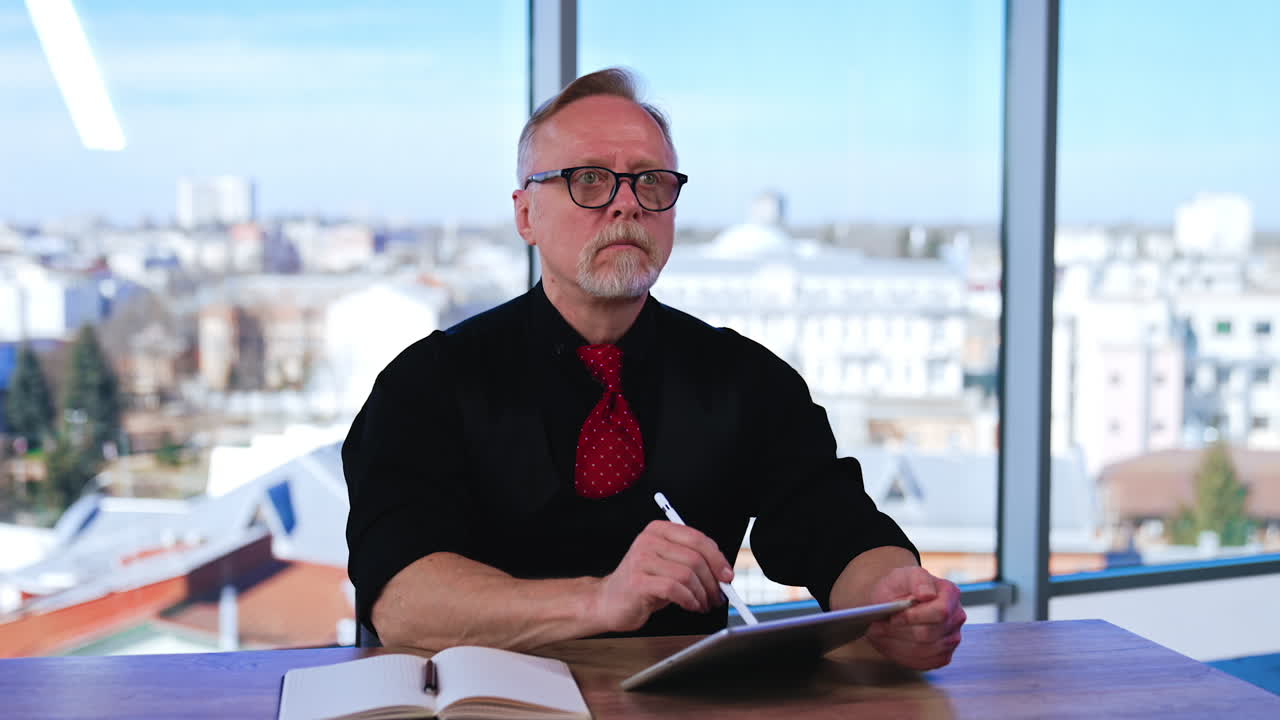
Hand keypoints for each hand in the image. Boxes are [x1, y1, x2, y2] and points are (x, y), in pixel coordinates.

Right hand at [590, 520, 730, 632]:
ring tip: (703, 604)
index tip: (727, 575)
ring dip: (702, 594)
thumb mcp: (667, 565)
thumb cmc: (643, 584)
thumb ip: (691, 561)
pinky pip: (675, 589)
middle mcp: (649, 540)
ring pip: (687, 574)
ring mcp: (641, 559)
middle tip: (719, 596)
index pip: (697, 538)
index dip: (717, 558)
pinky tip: (691, 606)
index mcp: (659, 530)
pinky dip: (689, 600)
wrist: (609, 602)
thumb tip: (723, 572)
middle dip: (712, 581)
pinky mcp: (638, 581)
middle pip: (695, 557)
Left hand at [864, 566, 965, 669]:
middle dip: (899, 632)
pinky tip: (889, 644)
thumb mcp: (904, 575)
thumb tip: (928, 594)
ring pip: (924, 651)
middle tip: (876, 627)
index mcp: (950, 594)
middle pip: (929, 635)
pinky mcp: (942, 656)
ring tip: (878, 635)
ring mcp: (951, 639)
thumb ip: (917, 580)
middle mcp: (956, 617)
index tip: (893, 617)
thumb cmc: (899, 587)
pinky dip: (901, 655)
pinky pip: (923, 662)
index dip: (914, 617)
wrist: (893, 600)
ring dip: (897, 644)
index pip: (940, 613)